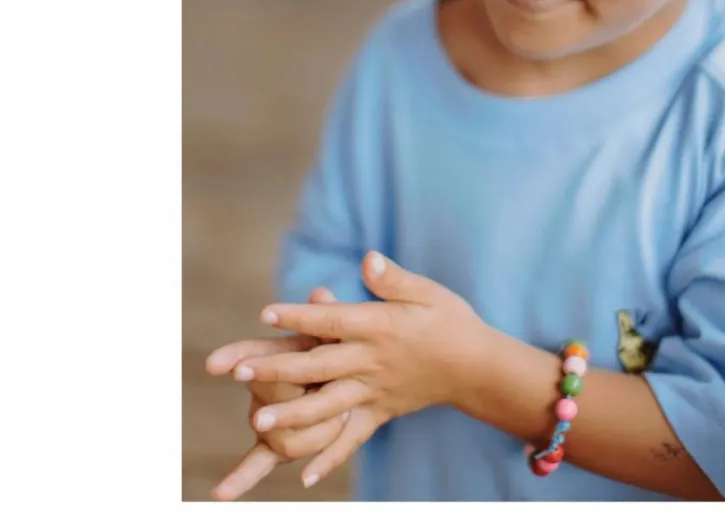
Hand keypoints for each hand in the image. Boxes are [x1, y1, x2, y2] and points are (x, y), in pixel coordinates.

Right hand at [205, 287, 346, 499]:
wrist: (359, 371)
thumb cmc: (346, 343)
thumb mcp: (344, 326)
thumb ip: (332, 314)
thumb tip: (321, 294)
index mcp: (282, 354)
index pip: (253, 353)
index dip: (235, 356)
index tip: (214, 364)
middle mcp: (266, 386)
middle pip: (268, 397)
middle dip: (295, 399)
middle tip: (329, 397)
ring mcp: (268, 417)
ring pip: (280, 434)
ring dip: (313, 434)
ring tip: (340, 422)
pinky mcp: (278, 443)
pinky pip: (258, 462)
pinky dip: (240, 478)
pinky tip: (221, 493)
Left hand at [234, 251, 486, 486]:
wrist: (477, 367)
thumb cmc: (449, 320)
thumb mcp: (427, 291)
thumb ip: (394, 279)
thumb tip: (368, 259)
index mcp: (379, 326)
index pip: (333, 321)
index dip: (300, 316)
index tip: (266, 313)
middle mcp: (372, 361)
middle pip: (319, 365)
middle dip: (279, 369)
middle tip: (240, 372)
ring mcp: (374, 391)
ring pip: (328, 406)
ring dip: (292, 415)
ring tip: (258, 426)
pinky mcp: (380, 413)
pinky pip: (353, 438)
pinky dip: (329, 456)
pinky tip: (303, 475)